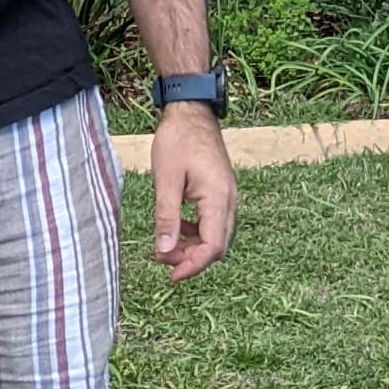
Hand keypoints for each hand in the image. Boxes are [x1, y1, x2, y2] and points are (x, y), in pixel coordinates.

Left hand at [149, 102, 235, 282]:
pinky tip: (176, 229)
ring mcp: (227, 196)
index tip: (170, 276)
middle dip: (190, 259)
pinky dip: (195, 234)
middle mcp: (229, 200)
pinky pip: (213, 223)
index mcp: (218, 198)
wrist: (191, 112)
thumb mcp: (166, 179)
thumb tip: (164, 252)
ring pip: (216, 236)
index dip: (192, 266)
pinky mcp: (220, 193)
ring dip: (192, 247)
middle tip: (160, 259)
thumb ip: (167, 217)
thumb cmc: (178, 140)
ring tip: (164, 247)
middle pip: (217, 246)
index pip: (213, 247)